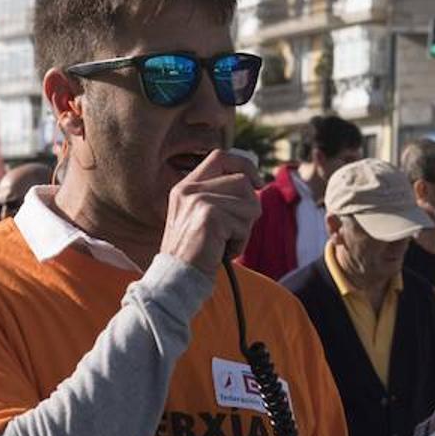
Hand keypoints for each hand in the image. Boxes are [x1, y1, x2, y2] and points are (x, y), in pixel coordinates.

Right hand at [159, 149, 260, 276]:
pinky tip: (221, 251)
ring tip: (224, 242)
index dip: (244, 165)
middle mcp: (189, 189)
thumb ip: (220, 197)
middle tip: (232, 231)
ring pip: (248, 203)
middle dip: (249, 207)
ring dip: (244, 228)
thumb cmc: (195, 254)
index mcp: (185, 186)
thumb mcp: (201, 217)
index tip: (257, 182)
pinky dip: (239, 243)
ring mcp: (198, 201)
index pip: (220, 157)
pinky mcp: (210, 216)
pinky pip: (244, 225)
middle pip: (242, 181)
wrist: (177, 278)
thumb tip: (255, 184)